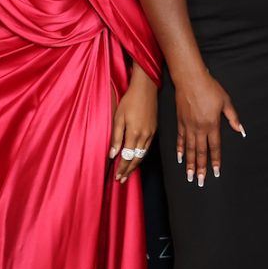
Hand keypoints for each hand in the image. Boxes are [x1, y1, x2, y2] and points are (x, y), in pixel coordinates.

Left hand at [109, 65, 157, 182]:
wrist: (146, 88)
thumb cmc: (130, 100)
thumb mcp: (118, 118)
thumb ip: (116, 137)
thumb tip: (112, 154)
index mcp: (134, 134)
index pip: (127, 157)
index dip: (122, 168)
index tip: (117, 177)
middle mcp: (144, 136)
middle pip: (136, 159)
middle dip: (129, 171)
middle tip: (122, 180)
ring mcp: (151, 133)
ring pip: (143, 155)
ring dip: (135, 165)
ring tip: (129, 173)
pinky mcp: (154, 129)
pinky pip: (147, 147)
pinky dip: (141, 156)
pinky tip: (137, 158)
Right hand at [174, 70, 242, 186]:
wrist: (190, 79)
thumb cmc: (210, 88)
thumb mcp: (226, 101)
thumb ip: (233, 117)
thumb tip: (241, 130)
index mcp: (212, 124)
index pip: (215, 147)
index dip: (215, 161)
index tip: (216, 173)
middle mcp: (199, 128)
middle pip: (200, 152)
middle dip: (201, 168)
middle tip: (200, 182)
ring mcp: (188, 126)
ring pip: (189, 149)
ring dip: (190, 164)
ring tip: (189, 176)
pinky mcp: (180, 122)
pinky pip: (180, 139)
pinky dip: (179, 150)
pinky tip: (180, 159)